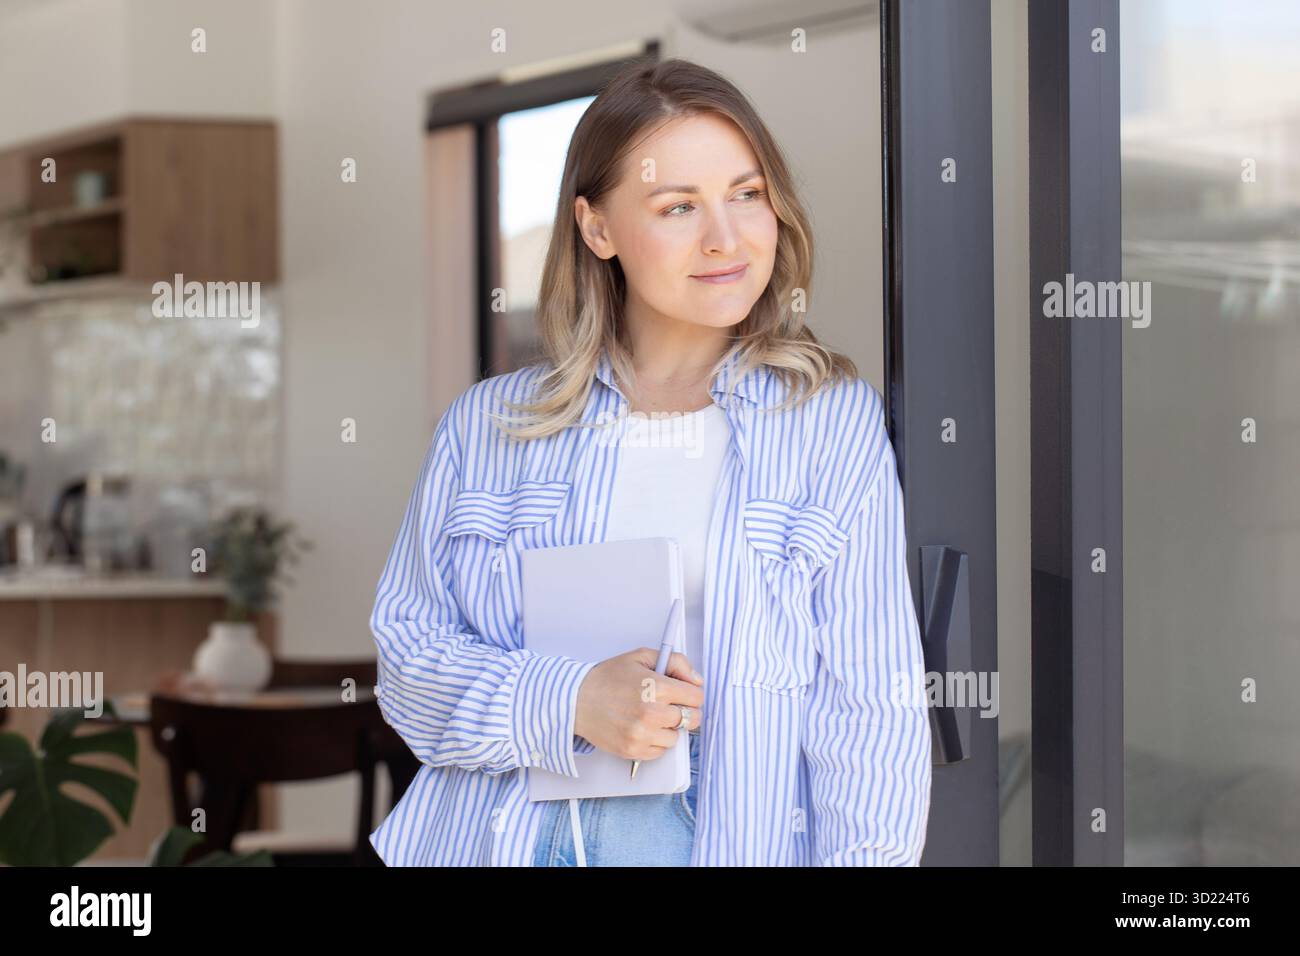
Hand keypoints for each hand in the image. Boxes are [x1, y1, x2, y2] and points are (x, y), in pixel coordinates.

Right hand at [573, 646, 704, 760]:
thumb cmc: (607, 678)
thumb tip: (696, 680)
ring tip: (650, 716)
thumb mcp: (642, 657)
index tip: (684, 693)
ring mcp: (643, 735)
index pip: (697, 697)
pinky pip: (660, 751)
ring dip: (668, 727)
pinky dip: (655, 741)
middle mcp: (652, 713)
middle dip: (684, 710)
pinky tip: (641, 728)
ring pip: (676, 737)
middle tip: (669, 704)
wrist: (576, 701)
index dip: (692, 693)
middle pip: (692, 719)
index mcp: (657, 687)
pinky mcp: (634, 751)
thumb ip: (675, 662)